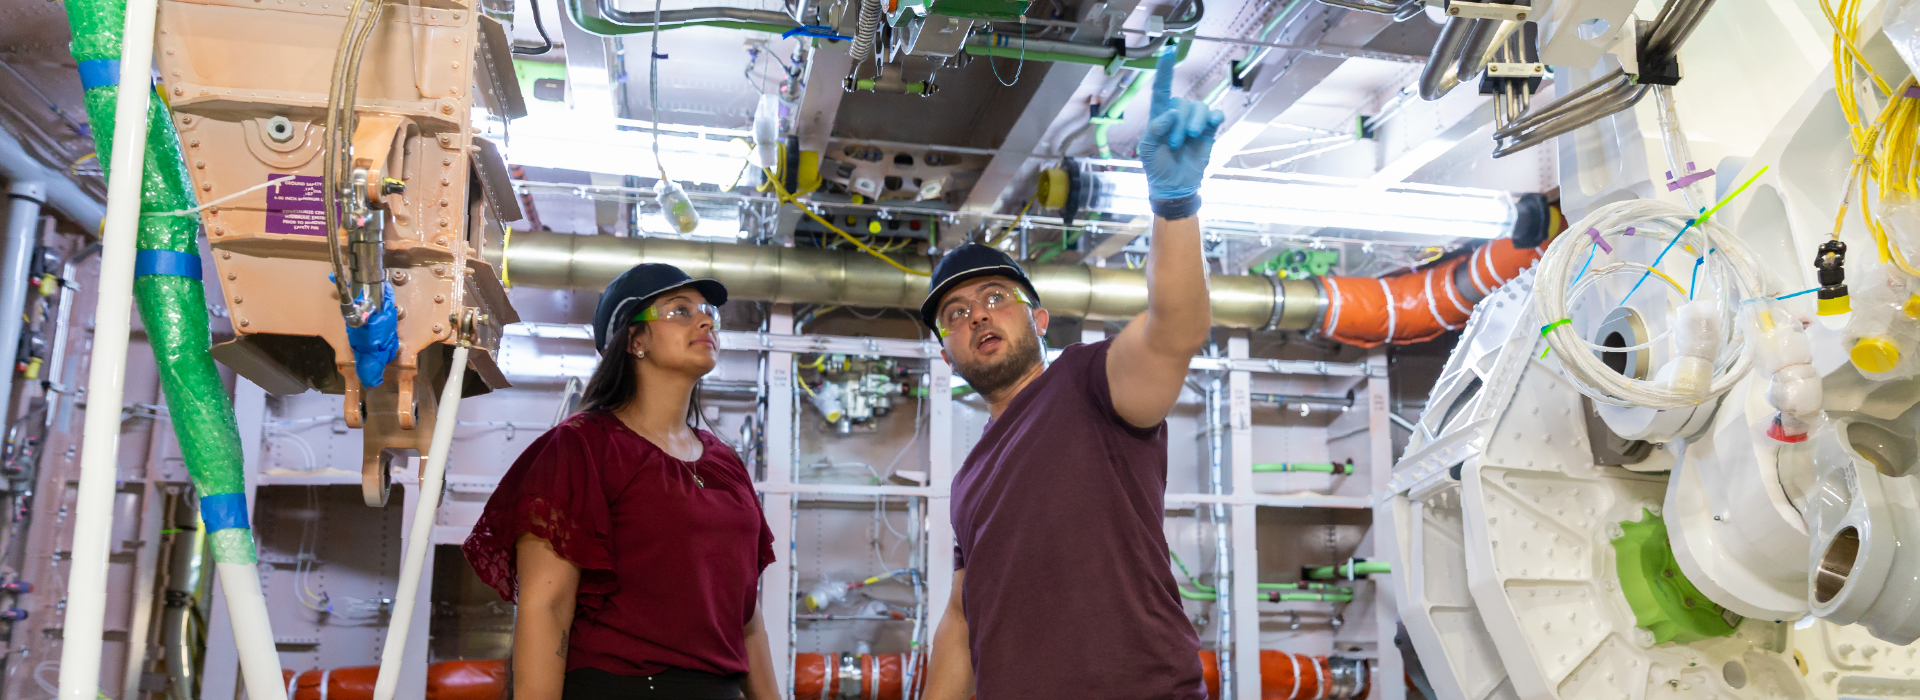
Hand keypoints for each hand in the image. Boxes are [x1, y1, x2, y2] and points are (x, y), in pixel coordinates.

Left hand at [1136, 46, 1223, 201]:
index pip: (1161, 89)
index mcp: (1159, 116)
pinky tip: (1211, 125)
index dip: (1165, 70)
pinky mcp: (1208, 130)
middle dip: (1180, 124)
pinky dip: (1213, 117)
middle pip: (1182, 103)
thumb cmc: (1156, 167)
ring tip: (1190, 139)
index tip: (1168, 50)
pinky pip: (1214, 114)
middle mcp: (1177, 115)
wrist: (1174, 186)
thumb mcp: (1147, 150)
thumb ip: (1154, 129)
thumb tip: (1171, 113)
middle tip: (1175, 144)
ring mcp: (1193, 122)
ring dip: (1194, 122)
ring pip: (1198, 107)